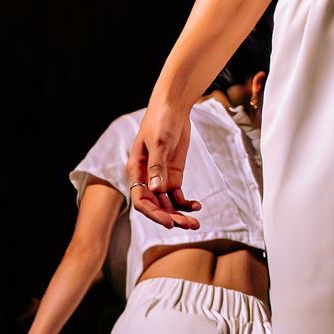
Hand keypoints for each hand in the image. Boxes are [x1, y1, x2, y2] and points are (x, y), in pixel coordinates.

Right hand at [129, 95, 199, 228]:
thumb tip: (156, 189)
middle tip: (188, 226)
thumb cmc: (161, 120)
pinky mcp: (173, 175)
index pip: (141, 200)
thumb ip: (157, 166)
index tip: (170, 222)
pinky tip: (197, 206)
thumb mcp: (159, 142)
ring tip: (195, 224)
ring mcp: (160, 178)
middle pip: (155, 205)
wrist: (173, 107)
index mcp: (136, 171)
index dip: (154, 214)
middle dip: (170, 218)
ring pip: (167, 204)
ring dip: (179, 215)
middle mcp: (146, 178)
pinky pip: (177, 195)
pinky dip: (186, 203)